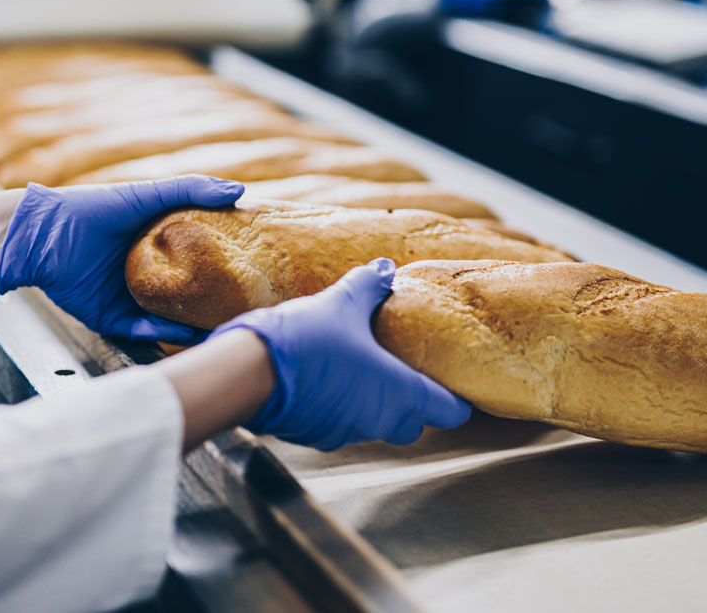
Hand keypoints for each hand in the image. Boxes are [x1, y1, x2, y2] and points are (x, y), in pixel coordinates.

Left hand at [0, 176, 243, 342]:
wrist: (41, 236)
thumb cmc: (92, 209)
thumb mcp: (146, 194)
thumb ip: (191, 190)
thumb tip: (240, 192)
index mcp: (155, 245)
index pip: (196, 260)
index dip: (221, 267)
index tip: (250, 275)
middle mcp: (144, 274)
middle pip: (184, 294)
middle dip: (210, 304)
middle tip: (242, 310)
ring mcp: (127, 298)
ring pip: (166, 318)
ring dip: (190, 326)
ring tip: (219, 329)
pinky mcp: (109, 318)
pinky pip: (139, 331)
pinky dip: (160, 334)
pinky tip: (181, 333)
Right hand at [211, 258, 471, 450]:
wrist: (250, 373)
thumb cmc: (307, 341)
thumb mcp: (342, 304)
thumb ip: (369, 287)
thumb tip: (385, 269)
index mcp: (401, 394)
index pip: (451, 411)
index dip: (456, 397)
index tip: (452, 380)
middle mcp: (380, 421)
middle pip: (415, 423)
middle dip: (415, 401)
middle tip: (405, 368)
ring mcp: (347, 433)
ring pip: (376, 424)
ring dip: (375, 402)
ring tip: (362, 367)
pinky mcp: (316, 436)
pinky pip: (342, 424)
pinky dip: (343, 406)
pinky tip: (328, 378)